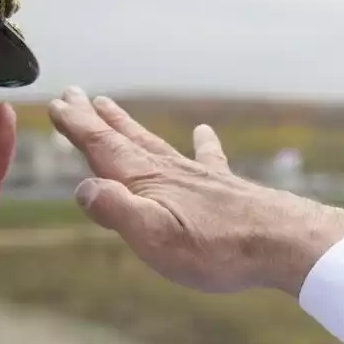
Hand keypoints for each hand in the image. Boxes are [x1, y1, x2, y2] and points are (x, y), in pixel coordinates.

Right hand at [47, 87, 343, 295]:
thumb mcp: (155, 237)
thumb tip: (82, 187)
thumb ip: (117, 210)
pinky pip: (207, 157)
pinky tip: (203, 131)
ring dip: (131, 126)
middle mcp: (171, 171)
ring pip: (157, 144)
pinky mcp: (226, 188)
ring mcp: (200, 177)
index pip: (103, 148)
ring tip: (112, 106)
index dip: (77, 126)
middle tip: (76, 94)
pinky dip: (202, 142)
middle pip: (126, 138)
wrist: (285, 242)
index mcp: (148, 182)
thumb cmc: (218, 249)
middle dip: (98, 118)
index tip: (57, 102)